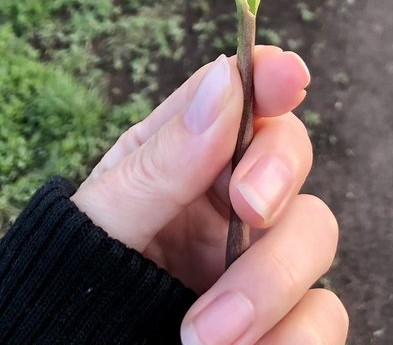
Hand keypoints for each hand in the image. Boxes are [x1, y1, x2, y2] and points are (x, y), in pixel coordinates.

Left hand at [72, 47, 346, 343]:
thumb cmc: (69, 292)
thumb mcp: (102, 223)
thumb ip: (163, 161)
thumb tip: (226, 80)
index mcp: (185, 158)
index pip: (238, 97)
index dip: (270, 75)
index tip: (286, 75)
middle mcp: (232, 202)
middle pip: (291, 154)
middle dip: (279, 170)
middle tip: (248, 206)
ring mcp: (262, 263)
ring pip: (315, 234)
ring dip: (270, 281)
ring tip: (201, 336)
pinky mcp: (284, 325)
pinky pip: (324, 317)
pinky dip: (292, 337)